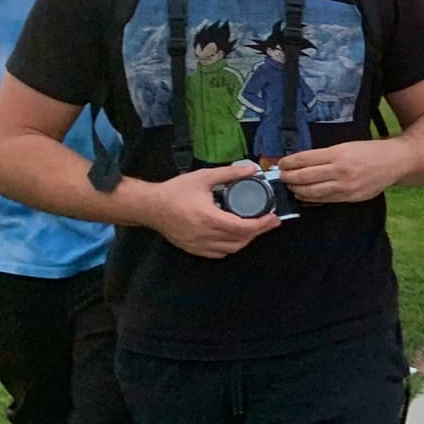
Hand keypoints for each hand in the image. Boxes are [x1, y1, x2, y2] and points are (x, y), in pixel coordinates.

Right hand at [144, 165, 280, 258]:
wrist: (150, 207)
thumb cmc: (176, 191)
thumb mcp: (203, 177)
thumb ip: (229, 173)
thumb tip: (252, 169)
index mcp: (208, 218)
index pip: (243, 228)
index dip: (261, 225)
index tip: (273, 218)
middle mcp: (205, 235)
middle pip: (240, 240)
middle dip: (258, 232)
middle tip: (269, 221)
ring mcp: (199, 245)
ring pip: (231, 249)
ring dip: (246, 240)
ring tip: (254, 227)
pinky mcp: (193, 250)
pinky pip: (219, 253)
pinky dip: (231, 247)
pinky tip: (235, 236)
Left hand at [278, 141, 407, 204]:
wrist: (394, 162)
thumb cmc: (369, 151)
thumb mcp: (346, 146)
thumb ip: (325, 155)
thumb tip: (300, 163)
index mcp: (338, 154)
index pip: (304, 159)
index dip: (289, 163)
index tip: (281, 164)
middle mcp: (340, 171)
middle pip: (304, 177)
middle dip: (289, 178)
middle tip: (282, 177)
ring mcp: (345, 187)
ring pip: (312, 192)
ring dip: (297, 190)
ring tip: (291, 187)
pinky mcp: (350, 198)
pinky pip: (324, 200)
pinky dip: (310, 199)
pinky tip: (304, 196)